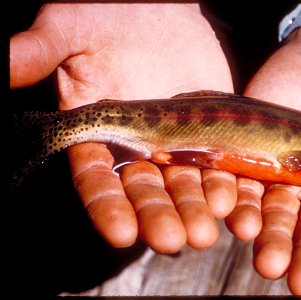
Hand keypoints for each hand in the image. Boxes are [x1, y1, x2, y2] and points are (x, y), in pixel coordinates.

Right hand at [10, 3, 235, 251]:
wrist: (157, 6)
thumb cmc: (105, 14)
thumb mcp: (70, 29)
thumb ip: (40, 51)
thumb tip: (1, 64)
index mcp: (98, 132)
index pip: (97, 177)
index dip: (107, 206)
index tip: (120, 233)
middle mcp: (137, 145)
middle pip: (146, 189)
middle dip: (158, 216)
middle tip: (173, 242)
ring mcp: (176, 141)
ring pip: (185, 182)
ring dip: (195, 208)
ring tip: (207, 231)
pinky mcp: (210, 129)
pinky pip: (219, 159)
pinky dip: (227, 181)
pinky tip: (235, 201)